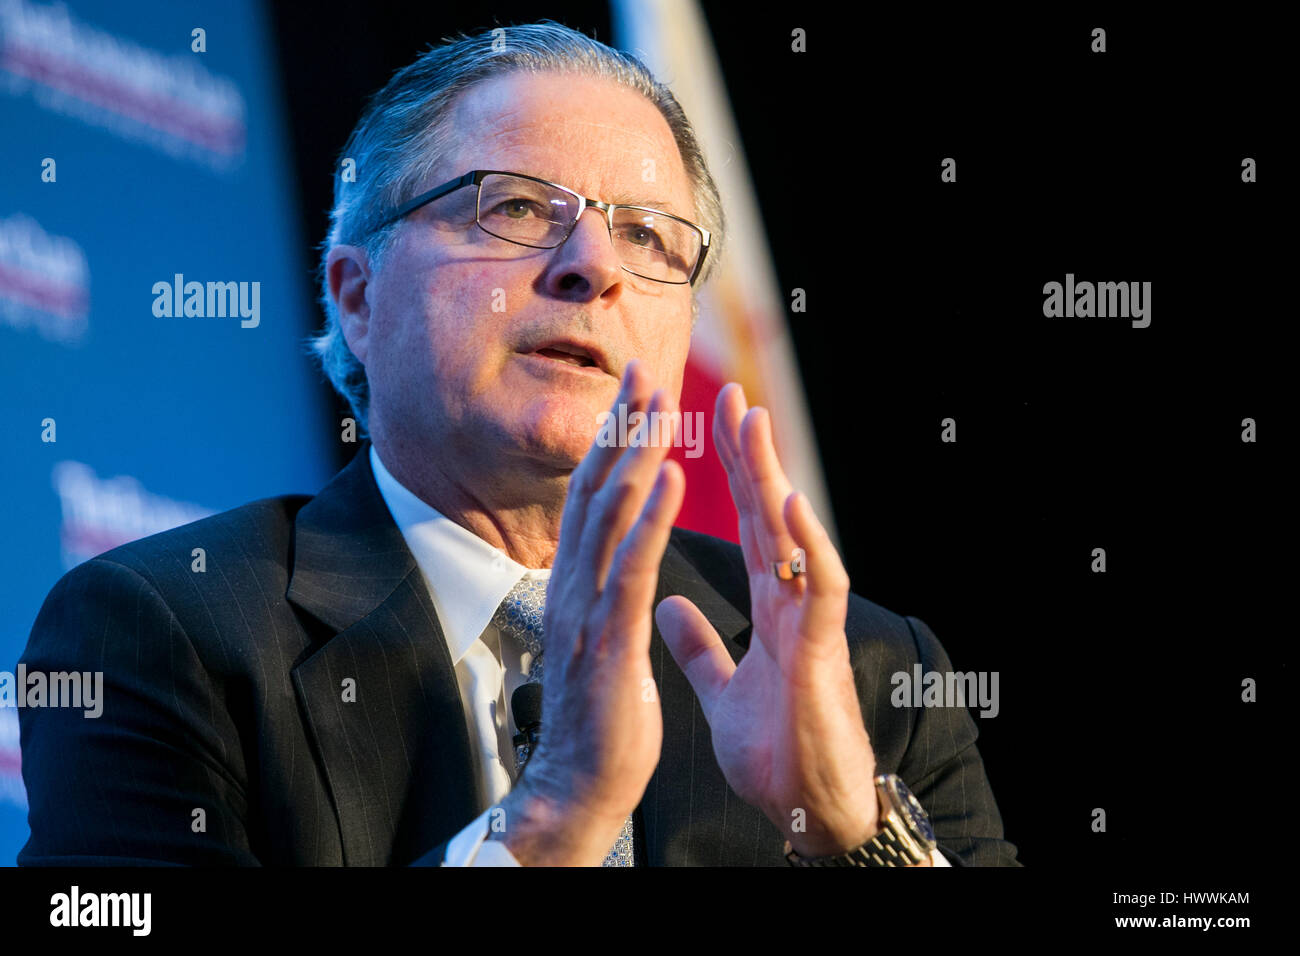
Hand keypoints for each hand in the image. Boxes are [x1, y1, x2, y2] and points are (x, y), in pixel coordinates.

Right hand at [501, 359, 683, 864]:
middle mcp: (571, 584)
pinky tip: (673, 478)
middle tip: (642, 371)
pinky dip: (651, 518)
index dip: (612, 445)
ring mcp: (585, 609)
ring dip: (635, 455)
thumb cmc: (598, 715)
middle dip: (620, 429)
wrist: (579, 782)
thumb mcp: (598, 639)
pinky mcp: (607, 638)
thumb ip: (603, 594)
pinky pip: (631, 567)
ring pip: (610, 515)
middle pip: (594, 491)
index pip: (592, 499)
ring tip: (657, 406)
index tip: (633, 398)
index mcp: (575, 584)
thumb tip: (611, 562)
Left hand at [655, 383, 880, 857]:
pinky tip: (791, 503)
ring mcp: (810, 621)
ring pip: (795, 535)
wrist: (808, 811)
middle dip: (748, 455)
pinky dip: (809, 543)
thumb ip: (700, 646)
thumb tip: (667, 605)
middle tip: (730, 395)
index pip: (744, 527)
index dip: (725, 478)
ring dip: (775, 476)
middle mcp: (791, 602)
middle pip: (767, 515)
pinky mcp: (823, 650)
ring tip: (754, 422)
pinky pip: (822, 587)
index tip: (703, 427)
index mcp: (768, 607)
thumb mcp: (723, 689)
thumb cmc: (777, 752)